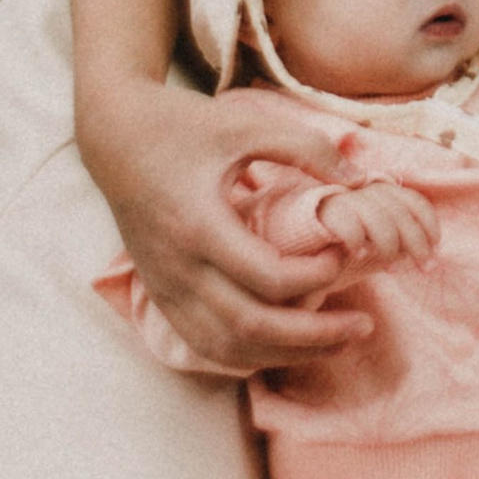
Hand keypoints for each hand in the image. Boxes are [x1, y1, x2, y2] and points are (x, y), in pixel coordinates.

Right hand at [79, 74, 371, 374]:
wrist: (116, 137)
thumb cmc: (183, 126)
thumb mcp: (246, 124)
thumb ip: (304, 147)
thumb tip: (356, 180)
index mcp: (198, 226)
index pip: (266, 278)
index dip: (315, 276)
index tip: (344, 255)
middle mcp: (179, 268)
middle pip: (251, 328)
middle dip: (314, 336)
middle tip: (362, 325)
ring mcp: (166, 288)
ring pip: (227, 349)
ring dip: (286, 354)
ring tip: (335, 343)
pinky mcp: (163, 295)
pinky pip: (206, 343)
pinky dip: (250, 353)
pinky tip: (287, 345)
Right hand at [310, 176, 438, 268]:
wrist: (287, 240)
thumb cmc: (334, 245)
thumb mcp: (370, 239)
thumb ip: (394, 238)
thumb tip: (428, 253)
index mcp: (377, 191)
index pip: (414, 201)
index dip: (429, 225)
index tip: (436, 249)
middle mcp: (362, 190)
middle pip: (401, 212)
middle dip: (418, 242)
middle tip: (425, 269)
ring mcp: (341, 198)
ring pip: (379, 219)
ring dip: (390, 246)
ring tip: (389, 267)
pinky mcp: (320, 212)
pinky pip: (347, 222)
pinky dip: (357, 239)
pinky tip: (358, 254)